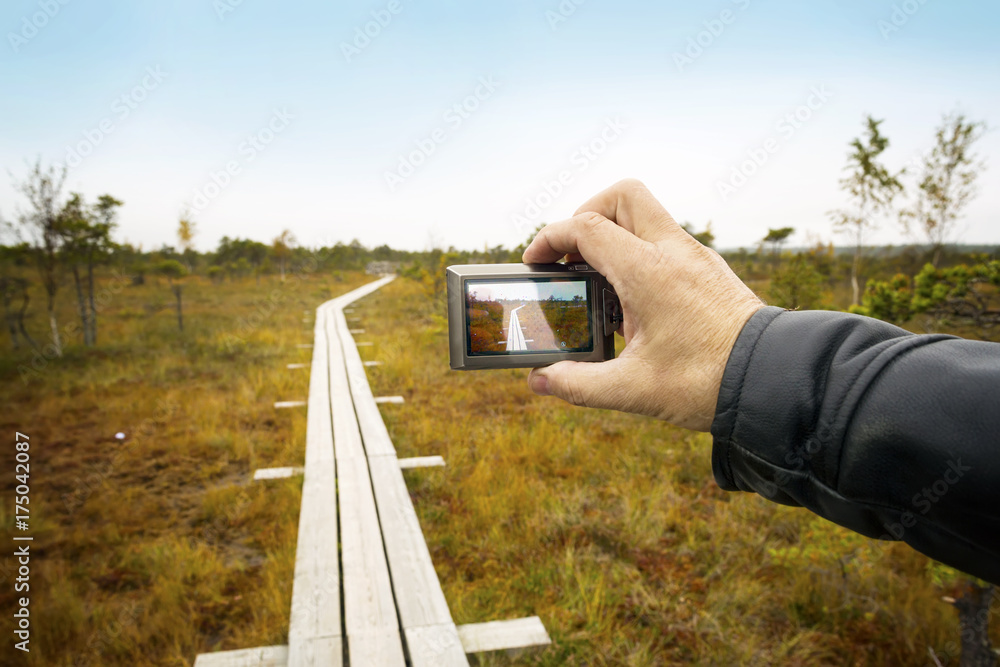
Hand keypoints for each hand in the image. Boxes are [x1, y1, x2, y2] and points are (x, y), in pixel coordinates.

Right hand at [522, 179, 763, 430]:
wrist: (773, 379)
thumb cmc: (708, 382)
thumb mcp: (634, 390)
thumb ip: (579, 385)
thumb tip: (540, 381)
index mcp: (648, 271)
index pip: (586, 227)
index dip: (550, 237)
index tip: (535, 262)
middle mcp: (673, 252)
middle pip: (621, 196)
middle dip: (586, 214)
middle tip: (571, 255)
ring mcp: (695, 257)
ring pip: (646, 215)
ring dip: (613, 234)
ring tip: (597, 282)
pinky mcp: (708, 270)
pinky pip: (664, 241)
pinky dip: (638, 254)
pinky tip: (632, 302)